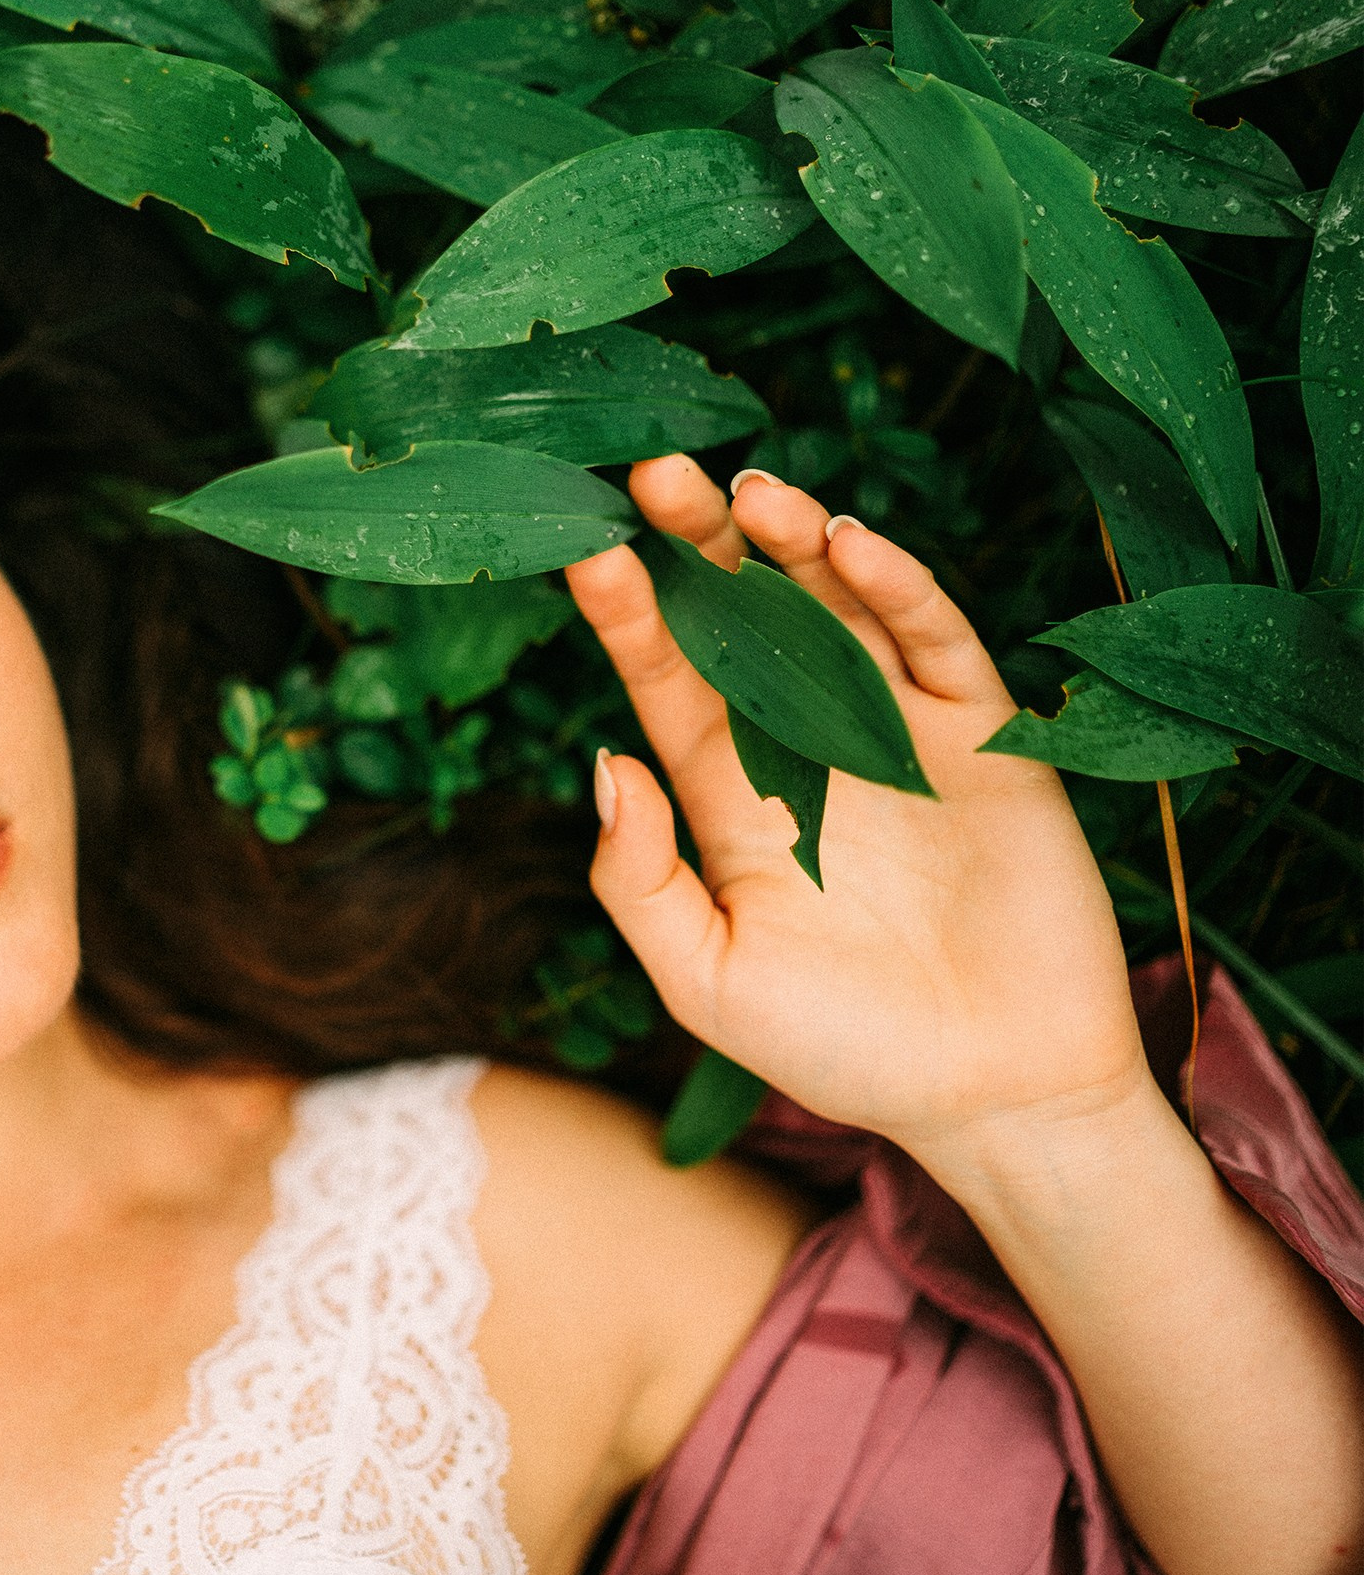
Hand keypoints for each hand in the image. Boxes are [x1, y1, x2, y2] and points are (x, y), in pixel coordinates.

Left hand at [564, 456, 1154, 1177]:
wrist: (992, 1098)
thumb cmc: (838, 1049)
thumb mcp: (706, 980)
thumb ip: (640, 881)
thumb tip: (602, 764)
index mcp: (729, 793)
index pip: (667, 679)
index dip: (629, 616)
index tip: (584, 555)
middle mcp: (805, 742)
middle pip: (743, 617)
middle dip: (699, 546)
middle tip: (654, 476)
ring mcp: (897, 732)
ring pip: (837, 607)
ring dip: (793, 546)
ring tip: (748, 494)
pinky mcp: (983, 738)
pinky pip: (937, 643)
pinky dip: (898, 588)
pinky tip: (848, 545)